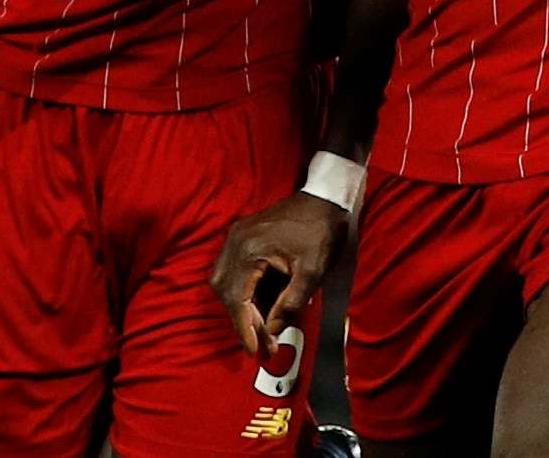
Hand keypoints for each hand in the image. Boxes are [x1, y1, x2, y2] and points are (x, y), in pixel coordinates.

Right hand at [210, 191, 348, 356]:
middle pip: (226, 292)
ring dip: (240, 307)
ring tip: (261, 327)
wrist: (324, 197)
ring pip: (224, 282)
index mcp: (250, 251)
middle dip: (243, 321)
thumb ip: (291, 303)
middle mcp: (235, 243)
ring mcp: (235, 237)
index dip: (244, 328)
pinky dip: (242, 291)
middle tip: (264, 343)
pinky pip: (231, 270)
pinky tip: (258, 304)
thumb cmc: (321, 232)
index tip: (255, 350)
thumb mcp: (312, 271)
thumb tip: (272, 330)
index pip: (237, 299)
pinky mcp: (241, 235)